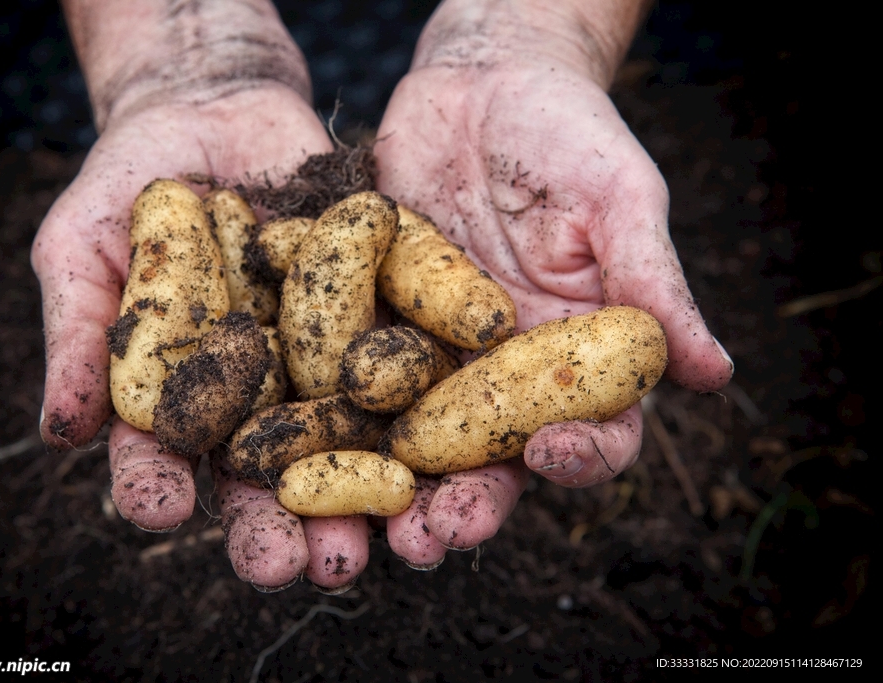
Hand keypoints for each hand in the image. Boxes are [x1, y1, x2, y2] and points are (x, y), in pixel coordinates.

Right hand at [33, 0, 375, 590]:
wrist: (215, 109)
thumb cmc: (131, 184)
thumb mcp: (84, 244)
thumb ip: (77, 332)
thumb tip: (59, 433)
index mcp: (179, 392)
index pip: (162, 456)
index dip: (158, 485)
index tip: (161, 509)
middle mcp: (255, 394)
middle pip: (262, 475)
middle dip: (275, 524)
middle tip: (291, 566)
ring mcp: (319, 361)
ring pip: (343, 443)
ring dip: (359, 499)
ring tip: (376, 541)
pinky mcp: (377, 319)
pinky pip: (401, 364)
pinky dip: (420, 408)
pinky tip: (440, 452)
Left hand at [375, 0, 732, 566]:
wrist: (480, 81)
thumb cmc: (569, 132)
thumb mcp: (619, 197)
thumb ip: (654, 282)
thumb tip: (716, 375)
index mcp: (577, 354)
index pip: (592, 428)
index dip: (578, 455)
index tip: (549, 456)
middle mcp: (504, 372)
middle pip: (491, 458)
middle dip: (463, 502)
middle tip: (431, 541)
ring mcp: (433, 356)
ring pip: (412, 440)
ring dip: (385, 490)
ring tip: (357, 533)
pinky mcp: (371, 326)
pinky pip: (345, 378)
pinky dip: (322, 418)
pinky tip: (291, 448)